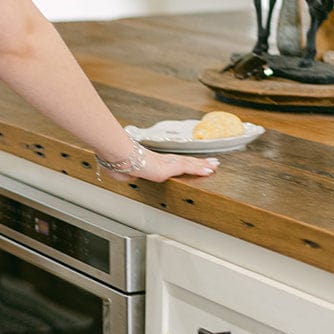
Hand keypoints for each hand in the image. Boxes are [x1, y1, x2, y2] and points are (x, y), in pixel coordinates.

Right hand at [104, 151, 218, 183]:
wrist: (118, 157)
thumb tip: (127, 176)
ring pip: (189, 163)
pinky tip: (210, 170)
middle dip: (198, 162)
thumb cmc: (118, 162)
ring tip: (215, 165)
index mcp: (153, 162)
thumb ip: (128, 174)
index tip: (192, 162)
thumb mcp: (123, 172)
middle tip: (211, 162)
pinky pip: (188, 168)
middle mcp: (162, 161)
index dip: (185, 163)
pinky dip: (199, 169)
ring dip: (203, 165)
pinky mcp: (169, 168)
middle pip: (185, 161)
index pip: (174, 163)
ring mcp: (166, 163)